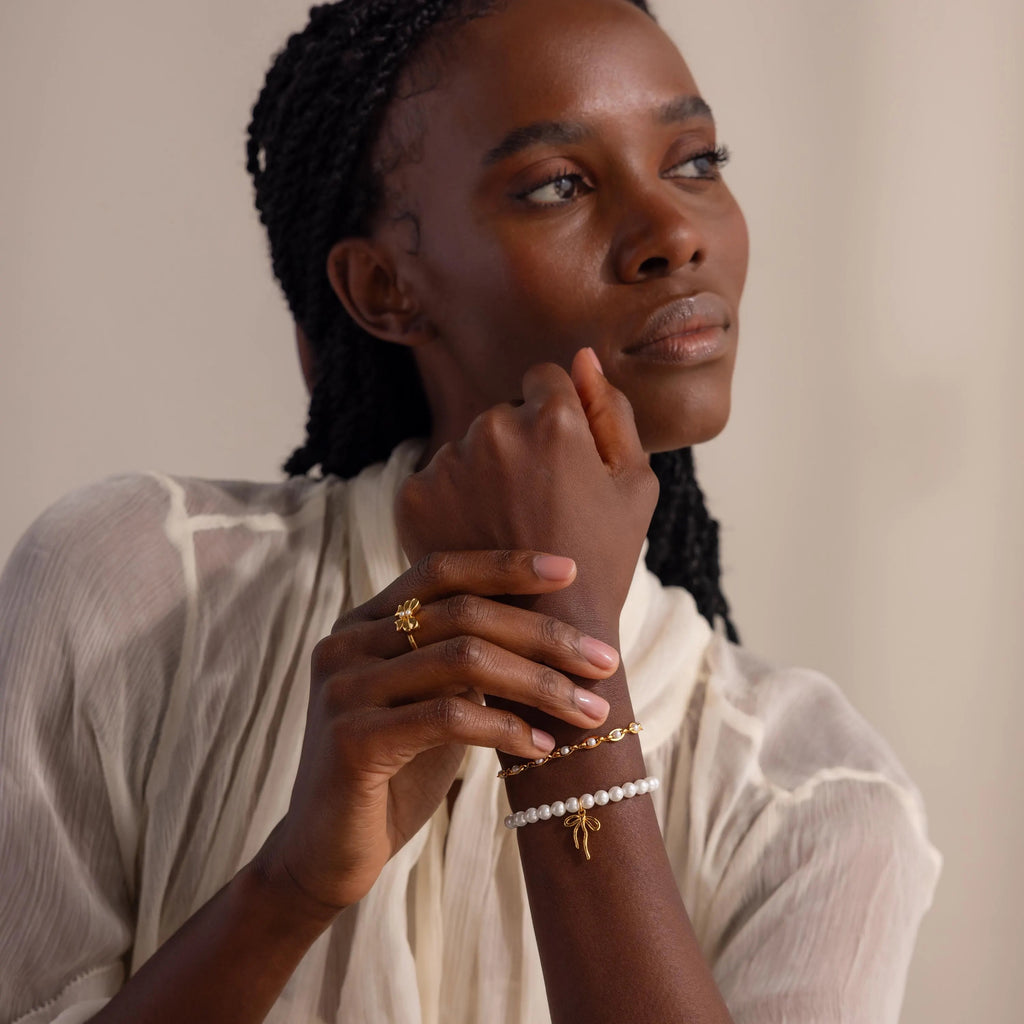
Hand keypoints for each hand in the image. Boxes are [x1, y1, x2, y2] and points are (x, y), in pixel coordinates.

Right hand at [256, 549, 619, 913]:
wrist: (329, 852)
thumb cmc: (395, 773)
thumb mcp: (434, 701)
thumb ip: (467, 661)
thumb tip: (556, 632)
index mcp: (363, 623)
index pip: (441, 571)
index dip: (506, 565)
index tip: (571, 572)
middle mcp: (346, 643)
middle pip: (463, 614)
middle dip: (545, 635)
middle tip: (605, 661)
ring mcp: (344, 688)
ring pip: (464, 661)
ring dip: (540, 685)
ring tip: (592, 711)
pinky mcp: (351, 738)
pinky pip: (449, 718)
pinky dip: (507, 729)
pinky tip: (544, 748)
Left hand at [396, 349, 657, 625]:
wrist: (545, 633)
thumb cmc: (602, 557)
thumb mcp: (634, 483)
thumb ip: (612, 410)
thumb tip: (582, 357)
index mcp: (552, 418)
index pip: (543, 379)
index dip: (557, 419)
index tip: (560, 464)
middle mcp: (493, 429)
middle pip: (502, 413)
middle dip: (519, 446)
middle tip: (537, 506)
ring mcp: (448, 463)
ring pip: (466, 448)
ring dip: (482, 474)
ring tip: (507, 529)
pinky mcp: (413, 497)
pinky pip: (435, 479)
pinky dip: (451, 503)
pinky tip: (477, 538)